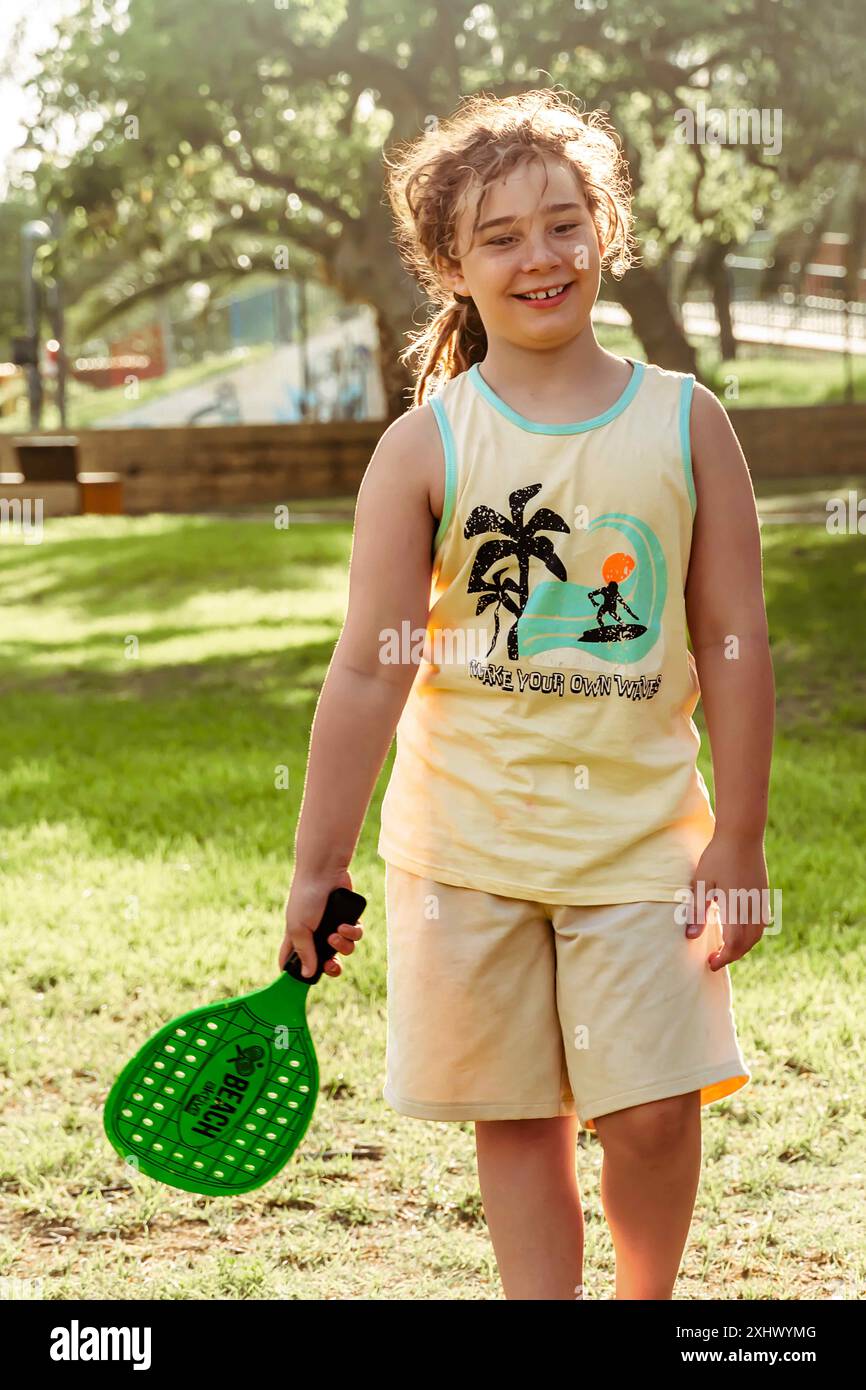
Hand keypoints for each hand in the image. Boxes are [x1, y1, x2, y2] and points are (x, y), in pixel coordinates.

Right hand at [279, 867, 363, 979]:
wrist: (325, 872)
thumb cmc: (306, 898)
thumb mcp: (298, 928)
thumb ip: (304, 952)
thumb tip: (307, 975)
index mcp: (297, 938)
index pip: (293, 961)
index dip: (298, 974)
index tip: (304, 982)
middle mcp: (316, 935)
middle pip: (325, 962)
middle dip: (331, 967)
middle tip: (331, 964)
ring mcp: (333, 927)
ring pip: (344, 950)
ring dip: (342, 946)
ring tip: (336, 934)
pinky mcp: (348, 918)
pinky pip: (355, 935)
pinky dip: (352, 932)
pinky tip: (345, 924)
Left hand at [686, 829, 768, 970]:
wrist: (742, 834)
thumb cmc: (718, 856)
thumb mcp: (702, 883)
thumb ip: (697, 911)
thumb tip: (690, 937)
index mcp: (737, 908)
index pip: (733, 944)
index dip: (723, 958)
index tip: (710, 963)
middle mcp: (753, 908)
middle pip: (747, 943)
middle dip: (732, 955)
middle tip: (715, 959)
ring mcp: (761, 900)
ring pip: (757, 933)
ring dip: (743, 946)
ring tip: (726, 947)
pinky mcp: (763, 893)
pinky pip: (761, 921)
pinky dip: (751, 933)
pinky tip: (738, 929)